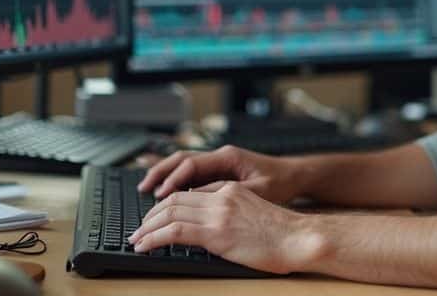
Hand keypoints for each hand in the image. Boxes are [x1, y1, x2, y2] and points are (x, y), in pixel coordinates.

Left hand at [127, 182, 323, 273]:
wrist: (299, 239)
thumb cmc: (284, 235)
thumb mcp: (253, 215)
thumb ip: (230, 215)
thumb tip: (211, 230)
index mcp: (230, 190)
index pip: (188, 193)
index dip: (166, 205)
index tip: (155, 218)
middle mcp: (221, 196)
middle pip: (173, 199)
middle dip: (150, 215)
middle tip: (139, 229)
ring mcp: (218, 212)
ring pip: (168, 212)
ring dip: (146, 227)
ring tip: (136, 239)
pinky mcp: (216, 232)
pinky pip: (174, 231)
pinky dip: (153, 237)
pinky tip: (144, 246)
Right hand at [137, 145, 302, 202]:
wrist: (296, 176)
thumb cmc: (281, 182)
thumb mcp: (257, 190)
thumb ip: (228, 193)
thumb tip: (198, 198)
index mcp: (228, 157)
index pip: (191, 164)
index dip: (173, 179)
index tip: (159, 195)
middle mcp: (221, 156)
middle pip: (181, 160)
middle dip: (160, 173)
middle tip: (142, 189)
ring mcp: (219, 163)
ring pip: (184, 165)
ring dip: (165, 176)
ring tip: (146, 190)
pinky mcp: (220, 172)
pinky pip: (192, 174)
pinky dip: (177, 182)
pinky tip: (166, 195)